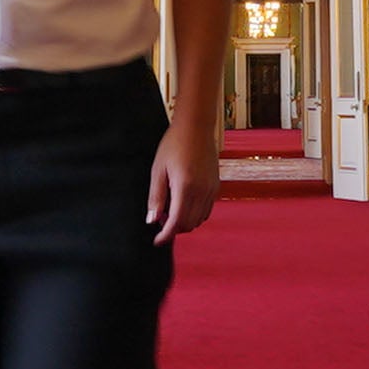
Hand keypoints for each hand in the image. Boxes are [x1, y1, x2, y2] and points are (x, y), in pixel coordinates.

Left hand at [149, 128, 220, 243]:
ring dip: (185, 221)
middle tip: (161, 218)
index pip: (176, 222)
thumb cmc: (174, 145)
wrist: (196, 127)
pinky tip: (184, 202)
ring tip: (171, 208)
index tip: (157, 241)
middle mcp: (202, 191)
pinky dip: (195, 213)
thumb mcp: (158, 170)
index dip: (166, 235)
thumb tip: (152, 220)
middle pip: (189, 225)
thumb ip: (156, 197)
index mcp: (185, 187)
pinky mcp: (216, 186)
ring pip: (199, 219)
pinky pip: (206, 210)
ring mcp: (211, 189)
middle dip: (174, 228)